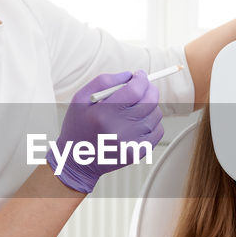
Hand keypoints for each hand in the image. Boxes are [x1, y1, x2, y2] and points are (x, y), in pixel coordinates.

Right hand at [51, 70, 163, 193]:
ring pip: (155, 115)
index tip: (140, 75)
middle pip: (150, 101)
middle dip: (150, 89)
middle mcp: (119, 130)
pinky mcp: (137, 153)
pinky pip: (158, 132)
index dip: (141, 79)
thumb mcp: (80, 99)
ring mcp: (130, 143)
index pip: (135, 90)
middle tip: (144, 86)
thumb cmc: (77, 125)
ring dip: (150, 106)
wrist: (77, 161)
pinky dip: (153, 122)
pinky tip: (139, 121)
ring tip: (136, 107)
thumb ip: (104, 81)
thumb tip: (130, 75)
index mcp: (103, 114)